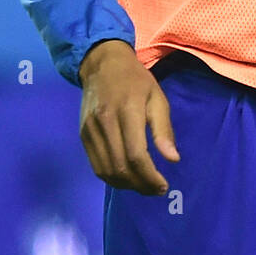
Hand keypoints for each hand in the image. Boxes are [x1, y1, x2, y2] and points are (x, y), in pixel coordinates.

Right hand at [78, 39, 179, 195]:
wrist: (102, 65)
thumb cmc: (136, 80)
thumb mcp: (157, 98)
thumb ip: (164, 130)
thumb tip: (173, 160)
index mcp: (127, 111)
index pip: (136, 155)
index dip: (150, 177)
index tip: (163, 185)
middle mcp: (105, 123)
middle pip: (120, 167)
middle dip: (140, 185)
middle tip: (155, 189)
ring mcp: (90, 130)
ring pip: (106, 171)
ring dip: (126, 185)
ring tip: (143, 186)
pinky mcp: (83, 135)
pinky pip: (96, 165)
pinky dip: (112, 177)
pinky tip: (126, 177)